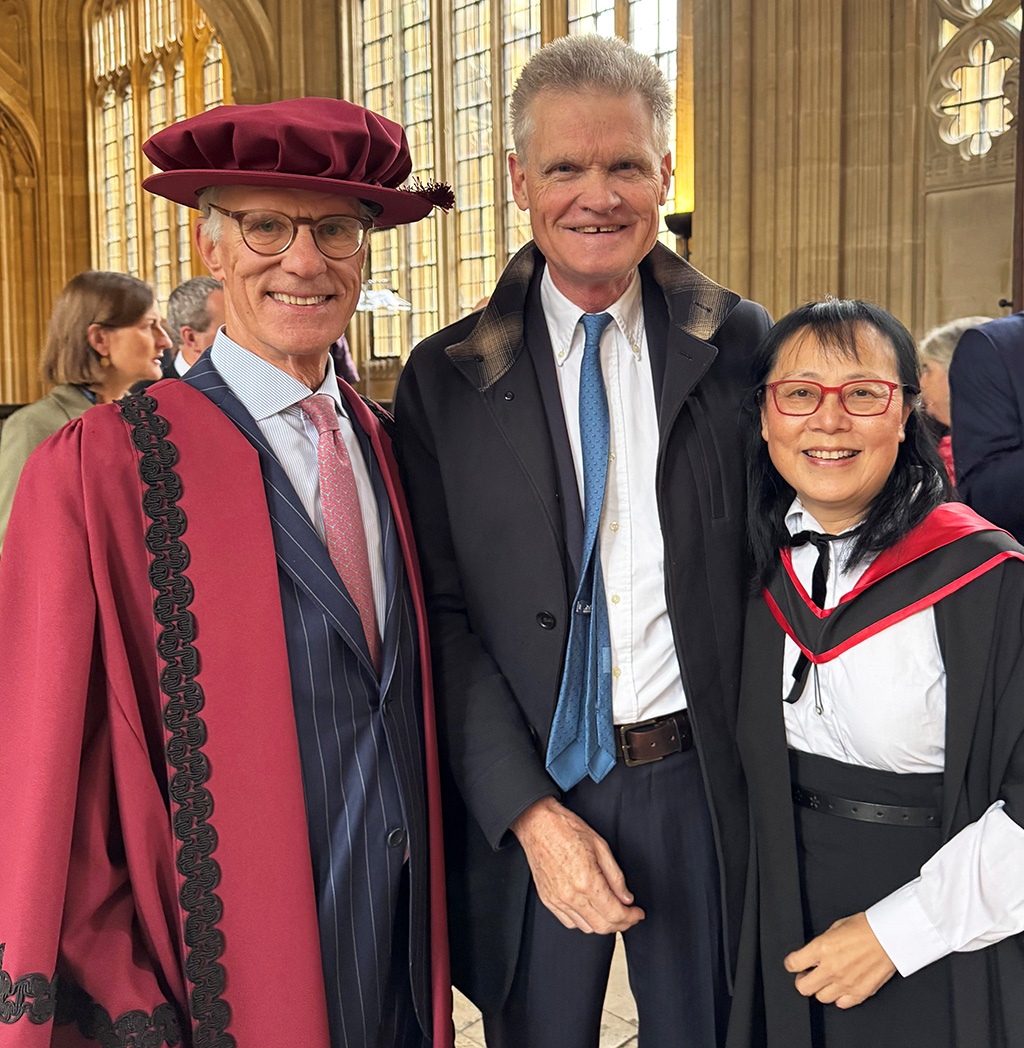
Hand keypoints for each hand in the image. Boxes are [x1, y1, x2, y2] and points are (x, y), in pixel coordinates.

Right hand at [510, 797, 644, 933]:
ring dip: (603, 924)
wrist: (538, 824)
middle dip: (621, 924)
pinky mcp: (547, 899)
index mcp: (587, 880)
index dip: (631, 917)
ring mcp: (557, 899)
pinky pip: (569, 922)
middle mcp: (571, 895)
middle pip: (602, 926)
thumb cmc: (567, 829)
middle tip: (629, 915)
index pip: (615, 913)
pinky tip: (590, 910)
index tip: (637, 913)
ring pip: (586, 927)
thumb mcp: (601, 846)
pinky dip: (584, 921)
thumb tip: (626, 897)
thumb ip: (616, 877)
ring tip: (611, 911)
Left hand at [784, 912, 895, 1008]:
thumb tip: (815, 951)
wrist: (890, 937)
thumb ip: (823, 942)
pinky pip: (842, 1004)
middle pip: (803, 987)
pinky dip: (839, 997)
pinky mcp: (860, 992)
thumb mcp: (836, 926)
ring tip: (827, 980)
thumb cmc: (866, 927)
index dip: (791, 963)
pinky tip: (841, 987)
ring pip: (821, 998)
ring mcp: (845, 983)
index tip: (793, 963)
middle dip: (802, 980)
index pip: (793, 964)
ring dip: (821, 989)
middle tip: (807, 974)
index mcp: (822, 948)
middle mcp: (831, 968)